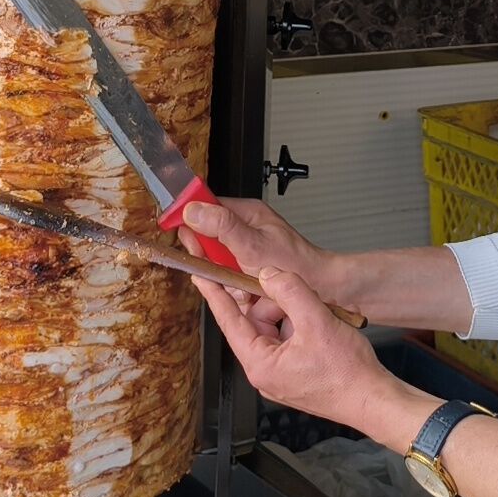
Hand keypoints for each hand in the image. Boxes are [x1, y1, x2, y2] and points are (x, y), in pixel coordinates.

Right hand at [178, 197, 336, 329]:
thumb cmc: (295, 262)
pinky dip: (233, 285)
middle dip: (211, 258)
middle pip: (207, 237)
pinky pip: (227, 275)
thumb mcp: (252, 244)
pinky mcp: (248, 266)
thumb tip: (193, 210)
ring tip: (242, 281)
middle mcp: (245, 227)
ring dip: (224, 275)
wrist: (320, 287)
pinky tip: (247, 291)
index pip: (206, 205)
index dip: (189, 217)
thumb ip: (221, 227)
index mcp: (246, 212)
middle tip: (221, 266)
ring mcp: (246, 247)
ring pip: (216, 260)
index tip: (177, 227)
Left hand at [194, 266, 409, 430]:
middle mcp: (264, 372)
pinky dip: (297, 325)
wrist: (373, 400)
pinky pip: (285, 341)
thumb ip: (290, 291)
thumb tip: (269, 273)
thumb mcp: (316, 321)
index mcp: (260, 364)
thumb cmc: (347, 373)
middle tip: (287, 286)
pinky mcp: (293, 374)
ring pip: (272, 330)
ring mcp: (279, 375)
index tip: (200, 275)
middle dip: (270, 302)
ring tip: (313, 311)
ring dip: (288, 313)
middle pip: (253, 323)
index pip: (229, 321)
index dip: (215, 295)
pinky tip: (316, 322)